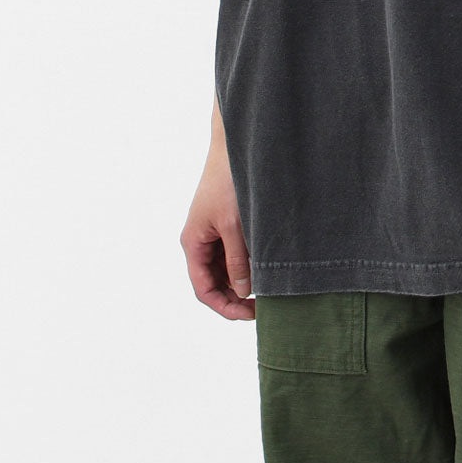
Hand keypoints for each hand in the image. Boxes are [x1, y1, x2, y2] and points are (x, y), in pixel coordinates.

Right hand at [179, 140, 255, 319]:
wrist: (235, 147)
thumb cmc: (228, 182)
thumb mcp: (234, 225)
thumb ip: (238, 260)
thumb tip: (243, 292)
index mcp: (193, 243)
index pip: (204, 288)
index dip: (224, 306)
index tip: (249, 315)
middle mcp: (200, 241)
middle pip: (214, 282)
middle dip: (235, 297)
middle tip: (264, 307)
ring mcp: (213, 233)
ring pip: (226, 269)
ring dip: (243, 281)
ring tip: (268, 289)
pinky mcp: (226, 224)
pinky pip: (234, 253)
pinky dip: (247, 263)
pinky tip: (265, 267)